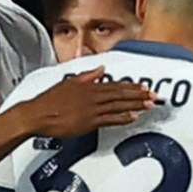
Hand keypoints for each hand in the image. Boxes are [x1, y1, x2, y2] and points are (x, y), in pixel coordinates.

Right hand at [25, 68, 154, 137]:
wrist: (38, 114)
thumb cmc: (50, 101)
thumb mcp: (69, 82)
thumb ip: (87, 75)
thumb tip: (100, 69)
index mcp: (88, 86)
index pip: (115, 85)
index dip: (131, 86)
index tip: (144, 87)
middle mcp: (92, 95)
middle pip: (120, 94)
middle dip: (139, 95)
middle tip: (154, 96)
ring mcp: (91, 109)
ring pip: (118, 105)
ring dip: (135, 105)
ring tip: (149, 105)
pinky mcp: (88, 121)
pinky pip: (109, 119)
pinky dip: (122, 117)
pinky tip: (133, 117)